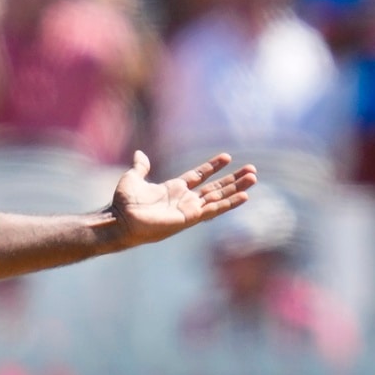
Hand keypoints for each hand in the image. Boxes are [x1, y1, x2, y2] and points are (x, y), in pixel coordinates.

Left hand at [109, 151, 256, 246]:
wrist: (121, 220)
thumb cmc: (124, 202)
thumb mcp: (133, 178)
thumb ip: (140, 167)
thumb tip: (139, 154)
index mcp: (174, 188)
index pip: (199, 175)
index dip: (212, 167)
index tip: (227, 157)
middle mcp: (185, 199)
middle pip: (215, 187)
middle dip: (233, 179)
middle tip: (252, 169)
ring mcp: (189, 209)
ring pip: (219, 197)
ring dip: (237, 188)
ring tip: (254, 178)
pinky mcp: (190, 218)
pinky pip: (214, 209)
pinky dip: (229, 203)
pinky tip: (244, 196)